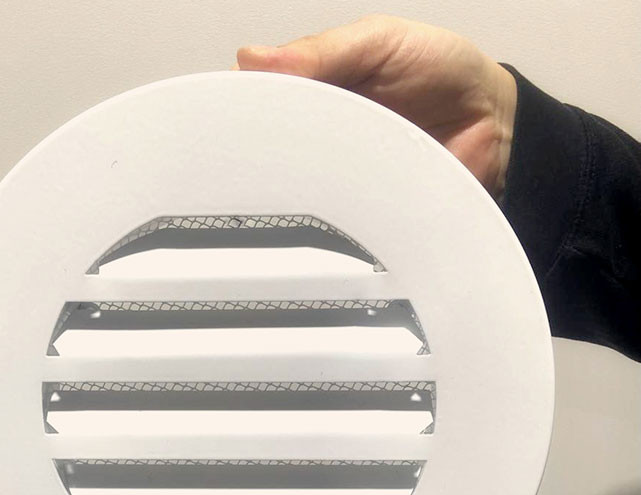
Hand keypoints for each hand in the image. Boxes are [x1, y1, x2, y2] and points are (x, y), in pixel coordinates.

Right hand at [232, 15, 516, 197]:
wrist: (496, 126)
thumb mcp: (379, 42)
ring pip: (297, 186)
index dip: (244, 109)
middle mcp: (320, 134)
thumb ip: (322, 52)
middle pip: (271, 149)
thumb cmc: (442, 73)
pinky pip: (333, 215)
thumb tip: (253, 60)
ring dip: (293, 185)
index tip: (235, 117)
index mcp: (315, 88)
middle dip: (262, 153)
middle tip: (259, 155)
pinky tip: (320, 209)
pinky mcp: (359, 207)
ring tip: (290, 181)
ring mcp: (338, 173)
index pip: (261, 100)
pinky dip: (326, 214)